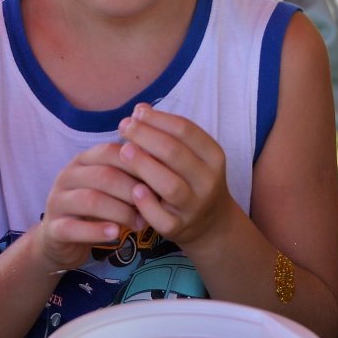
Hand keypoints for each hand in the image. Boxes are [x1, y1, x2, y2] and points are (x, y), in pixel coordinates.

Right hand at [38, 145, 148, 271]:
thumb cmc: (95, 208)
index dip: (137, 163)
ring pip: (90, 200)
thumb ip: (130, 177)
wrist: (61, 239)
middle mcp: (67, 175)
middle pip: (103, 175)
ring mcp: (57, 201)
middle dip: (131, 191)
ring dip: (120, 212)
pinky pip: (74, 227)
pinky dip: (97, 231)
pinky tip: (116, 234)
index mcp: (83, 160)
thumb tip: (164, 171)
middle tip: (152, 207)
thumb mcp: (111, 188)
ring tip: (139, 224)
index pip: (111, 152)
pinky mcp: (53, 227)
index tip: (159, 178)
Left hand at [114, 104, 234, 246]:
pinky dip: (147, 205)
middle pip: (175, 154)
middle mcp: (208, 181)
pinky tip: (133, 189)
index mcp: (213, 157)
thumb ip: (168, 133)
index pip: (185, 130)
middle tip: (124, 126)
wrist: (211, 223)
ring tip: (124, 151)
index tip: (137, 112)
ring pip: (170, 185)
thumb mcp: (192, 155)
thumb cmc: (193, 179)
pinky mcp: (179, 228)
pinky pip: (162, 218)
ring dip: (144, 166)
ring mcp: (194, 207)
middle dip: (146, 136)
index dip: (158, 119)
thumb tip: (139, 109)